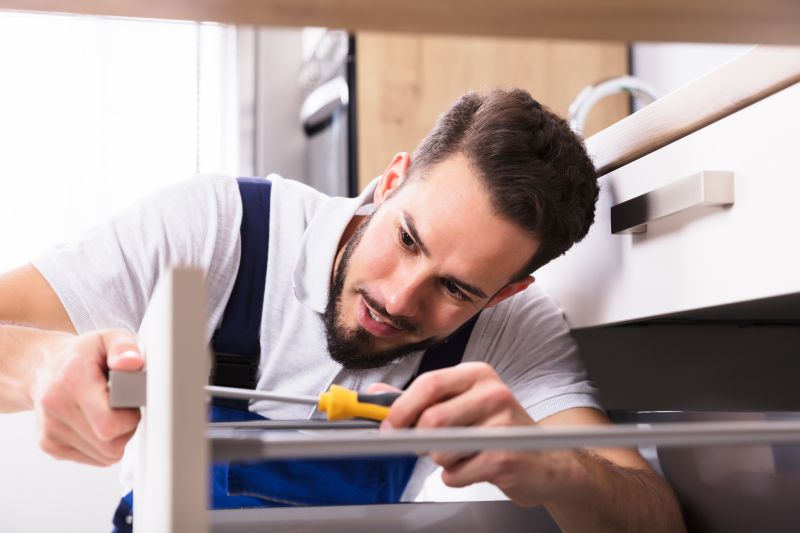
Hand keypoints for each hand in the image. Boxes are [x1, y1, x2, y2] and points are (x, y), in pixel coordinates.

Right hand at [31, 329, 142, 465]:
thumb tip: (133, 363)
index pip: (109, 423)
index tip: (131, 400)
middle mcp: (56, 408)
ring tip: (111, 412)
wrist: (43, 368)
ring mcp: (50, 431)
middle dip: (127, 428)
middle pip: (111, 444)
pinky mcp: (49, 446)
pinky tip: (99, 423)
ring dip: (117, 438)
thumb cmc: (82, 354)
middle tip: (125, 406)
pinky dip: (104, 445)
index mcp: (72, 381)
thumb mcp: (108, 338)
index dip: (130, 417)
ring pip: (106, 455)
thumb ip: (124, 347)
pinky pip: (95, 458)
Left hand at [372, 362, 570, 506]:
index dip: (401, 408)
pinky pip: (456, 473)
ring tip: (463, 454)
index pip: (429, 383)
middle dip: (419, 440)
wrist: (545, 461)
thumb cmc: (497, 431)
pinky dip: (455, 477)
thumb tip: (376, 394)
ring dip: (441, 461)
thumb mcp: (461, 405)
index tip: (389, 426)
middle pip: (432, 419)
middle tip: (425, 446)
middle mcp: (493, 392)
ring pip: (441, 449)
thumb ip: (419, 399)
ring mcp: (503, 424)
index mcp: (477, 374)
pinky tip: (474, 468)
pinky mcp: (506, 456)